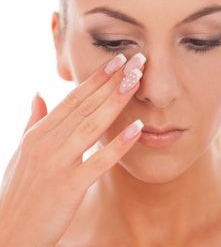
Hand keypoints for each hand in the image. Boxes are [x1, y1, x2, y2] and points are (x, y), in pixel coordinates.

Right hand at [0, 53, 144, 246]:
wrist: (8, 231)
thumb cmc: (18, 189)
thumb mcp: (23, 150)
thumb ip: (35, 120)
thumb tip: (39, 94)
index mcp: (40, 132)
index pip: (73, 98)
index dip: (97, 78)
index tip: (117, 60)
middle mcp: (48, 142)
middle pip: (85, 105)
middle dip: (112, 81)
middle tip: (135, 60)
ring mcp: (58, 163)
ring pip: (91, 125)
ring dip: (116, 101)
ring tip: (136, 80)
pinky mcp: (69, 187)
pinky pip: (98, 162)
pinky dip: (118, 144)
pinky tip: (138, 128)